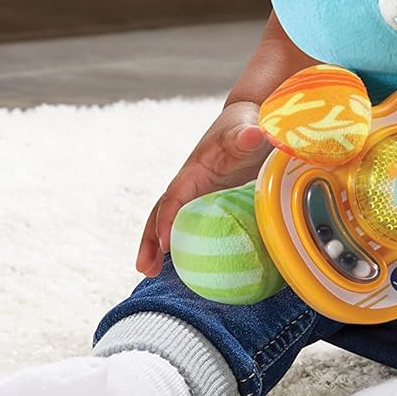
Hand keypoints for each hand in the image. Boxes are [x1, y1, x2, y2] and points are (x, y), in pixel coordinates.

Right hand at [135, 100, 271, 276]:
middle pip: (163, 214)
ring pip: (176, 223)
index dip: (167, 219)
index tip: (164, 243)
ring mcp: (200, 196)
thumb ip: (246, 134)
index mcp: (194, 171)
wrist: (252, 121)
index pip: (175, 197)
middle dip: (149, 240)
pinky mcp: (213, 204)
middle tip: (144, 268)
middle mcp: (191, 186)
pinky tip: (192, 268)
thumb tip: (251, 135)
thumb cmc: (246, 124)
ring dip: (161, 247)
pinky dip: (188, 245)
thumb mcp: (246, 128)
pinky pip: (196, 226)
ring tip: (152, 274)